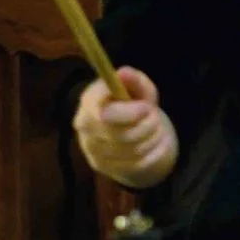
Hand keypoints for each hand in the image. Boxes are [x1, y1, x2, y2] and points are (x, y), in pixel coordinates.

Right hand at [73, 67, 178, 188]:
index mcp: (89, 101)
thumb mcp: (138, 87)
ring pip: (131, 151)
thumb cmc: (132, 103)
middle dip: (147, 126)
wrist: (127, 129)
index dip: (129, 112)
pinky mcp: (100, 166)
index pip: (104, 113)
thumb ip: (134, 80)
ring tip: (156, 129)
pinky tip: (153, 144)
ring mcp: (90, 149)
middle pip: (121, 135)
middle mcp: (84, 126)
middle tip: (155, 117)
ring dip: (152, 139)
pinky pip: (135, 164)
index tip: (147, 107)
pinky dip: (152, 154)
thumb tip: (124, 73)